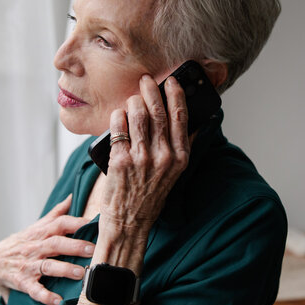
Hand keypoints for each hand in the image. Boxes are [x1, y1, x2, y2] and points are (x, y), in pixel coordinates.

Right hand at [0, 194, 94, 304]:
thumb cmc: (24, 242)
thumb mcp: (38, 226)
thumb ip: (56, 214)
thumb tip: (73, 197)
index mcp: (42, 233)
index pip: (60, 224)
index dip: (76, 222)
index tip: (93, 223)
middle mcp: (36, 248)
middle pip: (56, 244)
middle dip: (74, 246)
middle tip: (92, 249)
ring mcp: (28, 265)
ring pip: (47, 266)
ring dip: (64, 269)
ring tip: (80, 274)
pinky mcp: (22, 282)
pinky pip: (34, 290)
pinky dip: (45, 296)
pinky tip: (58, 301)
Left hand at [88, 74, 190, 278]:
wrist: (129, 223)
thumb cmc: (149, 197)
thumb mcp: (173, 175)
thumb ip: (179, 149)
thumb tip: (187, 123)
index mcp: (180, 158)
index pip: (181, 117)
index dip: (176, 95)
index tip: (172, 82)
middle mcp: (163, 156)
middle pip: (158, 111)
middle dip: (151, 90)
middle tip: (146, 80)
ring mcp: (141, 158)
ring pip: (138, 114)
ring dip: (133, 100)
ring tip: (132, 98)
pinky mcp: (120, 160)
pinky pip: (119, 126)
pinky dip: (118, 116)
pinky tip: (119, 114)